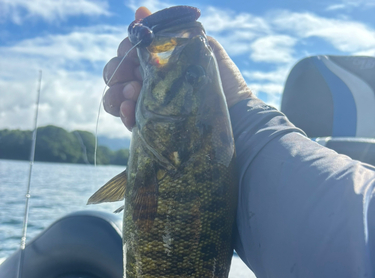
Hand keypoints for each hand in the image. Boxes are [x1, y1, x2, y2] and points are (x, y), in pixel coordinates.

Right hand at [103, 7, 251, 130]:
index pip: (132, 50)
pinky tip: (129, 107)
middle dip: (118, 69)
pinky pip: (126, 120)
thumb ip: (174, 31)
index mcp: (161, 63)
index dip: (127, 46)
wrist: (238, 119)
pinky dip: (122, 112)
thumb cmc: (225, 83)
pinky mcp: (151, 129)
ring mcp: (149, 106)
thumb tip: (141, 11)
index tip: (134, 46)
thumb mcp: (204, 49)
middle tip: (132, 74)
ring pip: (115, 95)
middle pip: (118, 71)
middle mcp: (151, 83)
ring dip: (117, 90)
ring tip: (133, 92)